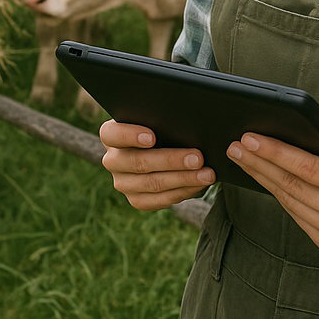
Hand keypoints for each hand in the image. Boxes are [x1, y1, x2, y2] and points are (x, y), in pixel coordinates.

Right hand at [99, 120, 214, 210]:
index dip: (130, 135)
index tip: (152, 137)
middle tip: (198, 157)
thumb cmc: (161, 125)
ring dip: (184, 179)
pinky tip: (199, 184)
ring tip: (207, 174)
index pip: (113, 134)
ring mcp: (123, 183)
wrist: (163, 148)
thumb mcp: (157, 117)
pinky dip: (183, 192)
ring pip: (152, 183)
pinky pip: (160, 200)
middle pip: (139, 162)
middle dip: (172, 160)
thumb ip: (162, 118)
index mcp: (111, 134)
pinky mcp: (136, 200)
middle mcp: (113, 160)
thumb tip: (183, 121)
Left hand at [227, 117, 318, 258]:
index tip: (251, 138)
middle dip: (260, 164)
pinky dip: (280, 197)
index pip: (308, 169)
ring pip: (291, 204)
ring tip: (243, 158)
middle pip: (292, 187)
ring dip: (264, 180)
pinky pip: (298, 218)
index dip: (276, 153)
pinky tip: (266, 179)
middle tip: (235, 145)